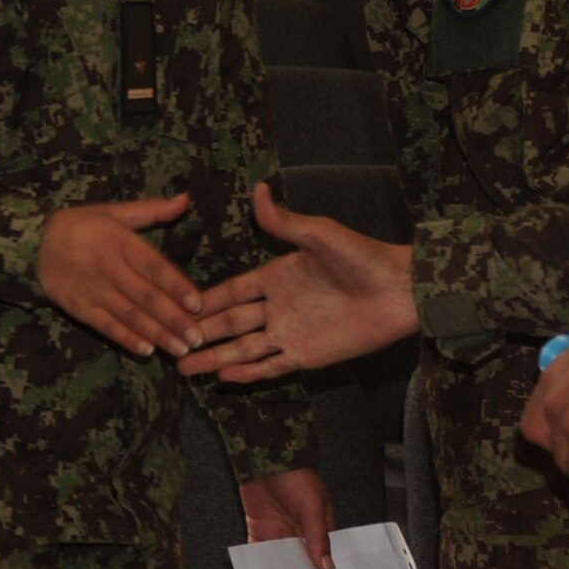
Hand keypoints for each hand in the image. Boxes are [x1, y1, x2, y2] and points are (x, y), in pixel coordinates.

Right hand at [37, 194, 198, 357]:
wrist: (34, 242)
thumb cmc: (82, 224)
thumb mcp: (114, 212)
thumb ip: (152, 210)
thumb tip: (186, 198)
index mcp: (120, 241)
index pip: (153, 266)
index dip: (176, 286)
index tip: (198, 304)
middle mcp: (108, 267)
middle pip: (145, 296)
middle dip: (173, 319)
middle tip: (198, 337)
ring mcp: (93, 290)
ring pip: (130, 315)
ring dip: (157, 334)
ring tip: (181, 349)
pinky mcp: (80, 307)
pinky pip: (106, 326)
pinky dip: (126, 338)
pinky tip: (146, 350)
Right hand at [177, 182, 415, 381]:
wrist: (400, 291)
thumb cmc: (361, 257)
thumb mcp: (319, 234)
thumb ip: (284, 222)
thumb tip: (258, 189)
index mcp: (276, 275)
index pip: (231, 291)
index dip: (204, 300)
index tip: (175, 305)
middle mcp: (278, 306)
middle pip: (230, 323)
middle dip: (200, 333)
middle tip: (168, 342)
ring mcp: (291, 332)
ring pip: (244, 348)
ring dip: (216, 358)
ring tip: (185, 368)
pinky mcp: (309, 355)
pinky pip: (272, 366)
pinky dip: (249, 374)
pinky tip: (225, 379)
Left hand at [240, 466, 334, 568]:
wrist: (266, 455)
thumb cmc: (296, 475)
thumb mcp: (313, 507)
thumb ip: (318, 538)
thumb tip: (328, 566)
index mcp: (319, 528)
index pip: (321, 557)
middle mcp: (299, 533)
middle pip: (299, 562)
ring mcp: (278, 532)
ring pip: (279, 560)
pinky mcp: (259, 529)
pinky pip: (259, 551)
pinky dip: (258, 562)